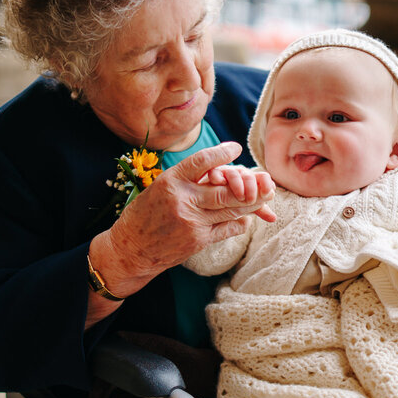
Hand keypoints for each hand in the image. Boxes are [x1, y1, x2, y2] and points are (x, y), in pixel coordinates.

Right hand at [98, 142, 274, 284]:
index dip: (221, 154)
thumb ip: (187, 180)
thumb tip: (221, 170)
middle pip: (225, 190)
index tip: (235, 149)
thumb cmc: (145, 214)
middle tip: (266, 180)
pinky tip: (247, 217)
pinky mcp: (198, 240)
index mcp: (170, 181)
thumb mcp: (160, 188)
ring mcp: (192, 222)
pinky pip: (227, 229)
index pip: (201, 161)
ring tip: (265, 196)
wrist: (131, 249)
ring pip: (231, 209)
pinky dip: (240, 221)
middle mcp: (183, 199)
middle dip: (250, 185)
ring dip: (252, 203)